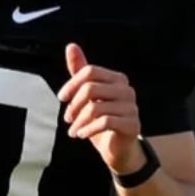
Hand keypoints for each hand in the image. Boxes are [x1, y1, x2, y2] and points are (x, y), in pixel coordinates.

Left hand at [57, 43, 144, 174]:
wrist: (118, 149)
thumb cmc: (101, 120)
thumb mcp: (88, 96)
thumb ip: (80, 72)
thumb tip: (71, 46)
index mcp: (117, 79)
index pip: (90, 71)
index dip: (72, 84)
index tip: (61, 98)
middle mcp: (127, 90)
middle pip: (91, 88)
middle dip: (74, 105)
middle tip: (67, 118)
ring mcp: (132, 107)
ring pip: (96, 107)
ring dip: (79, 121)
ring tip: (73, 130)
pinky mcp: (133, 125)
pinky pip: (104, 122)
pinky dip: (88, 129)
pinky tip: (81, 134)